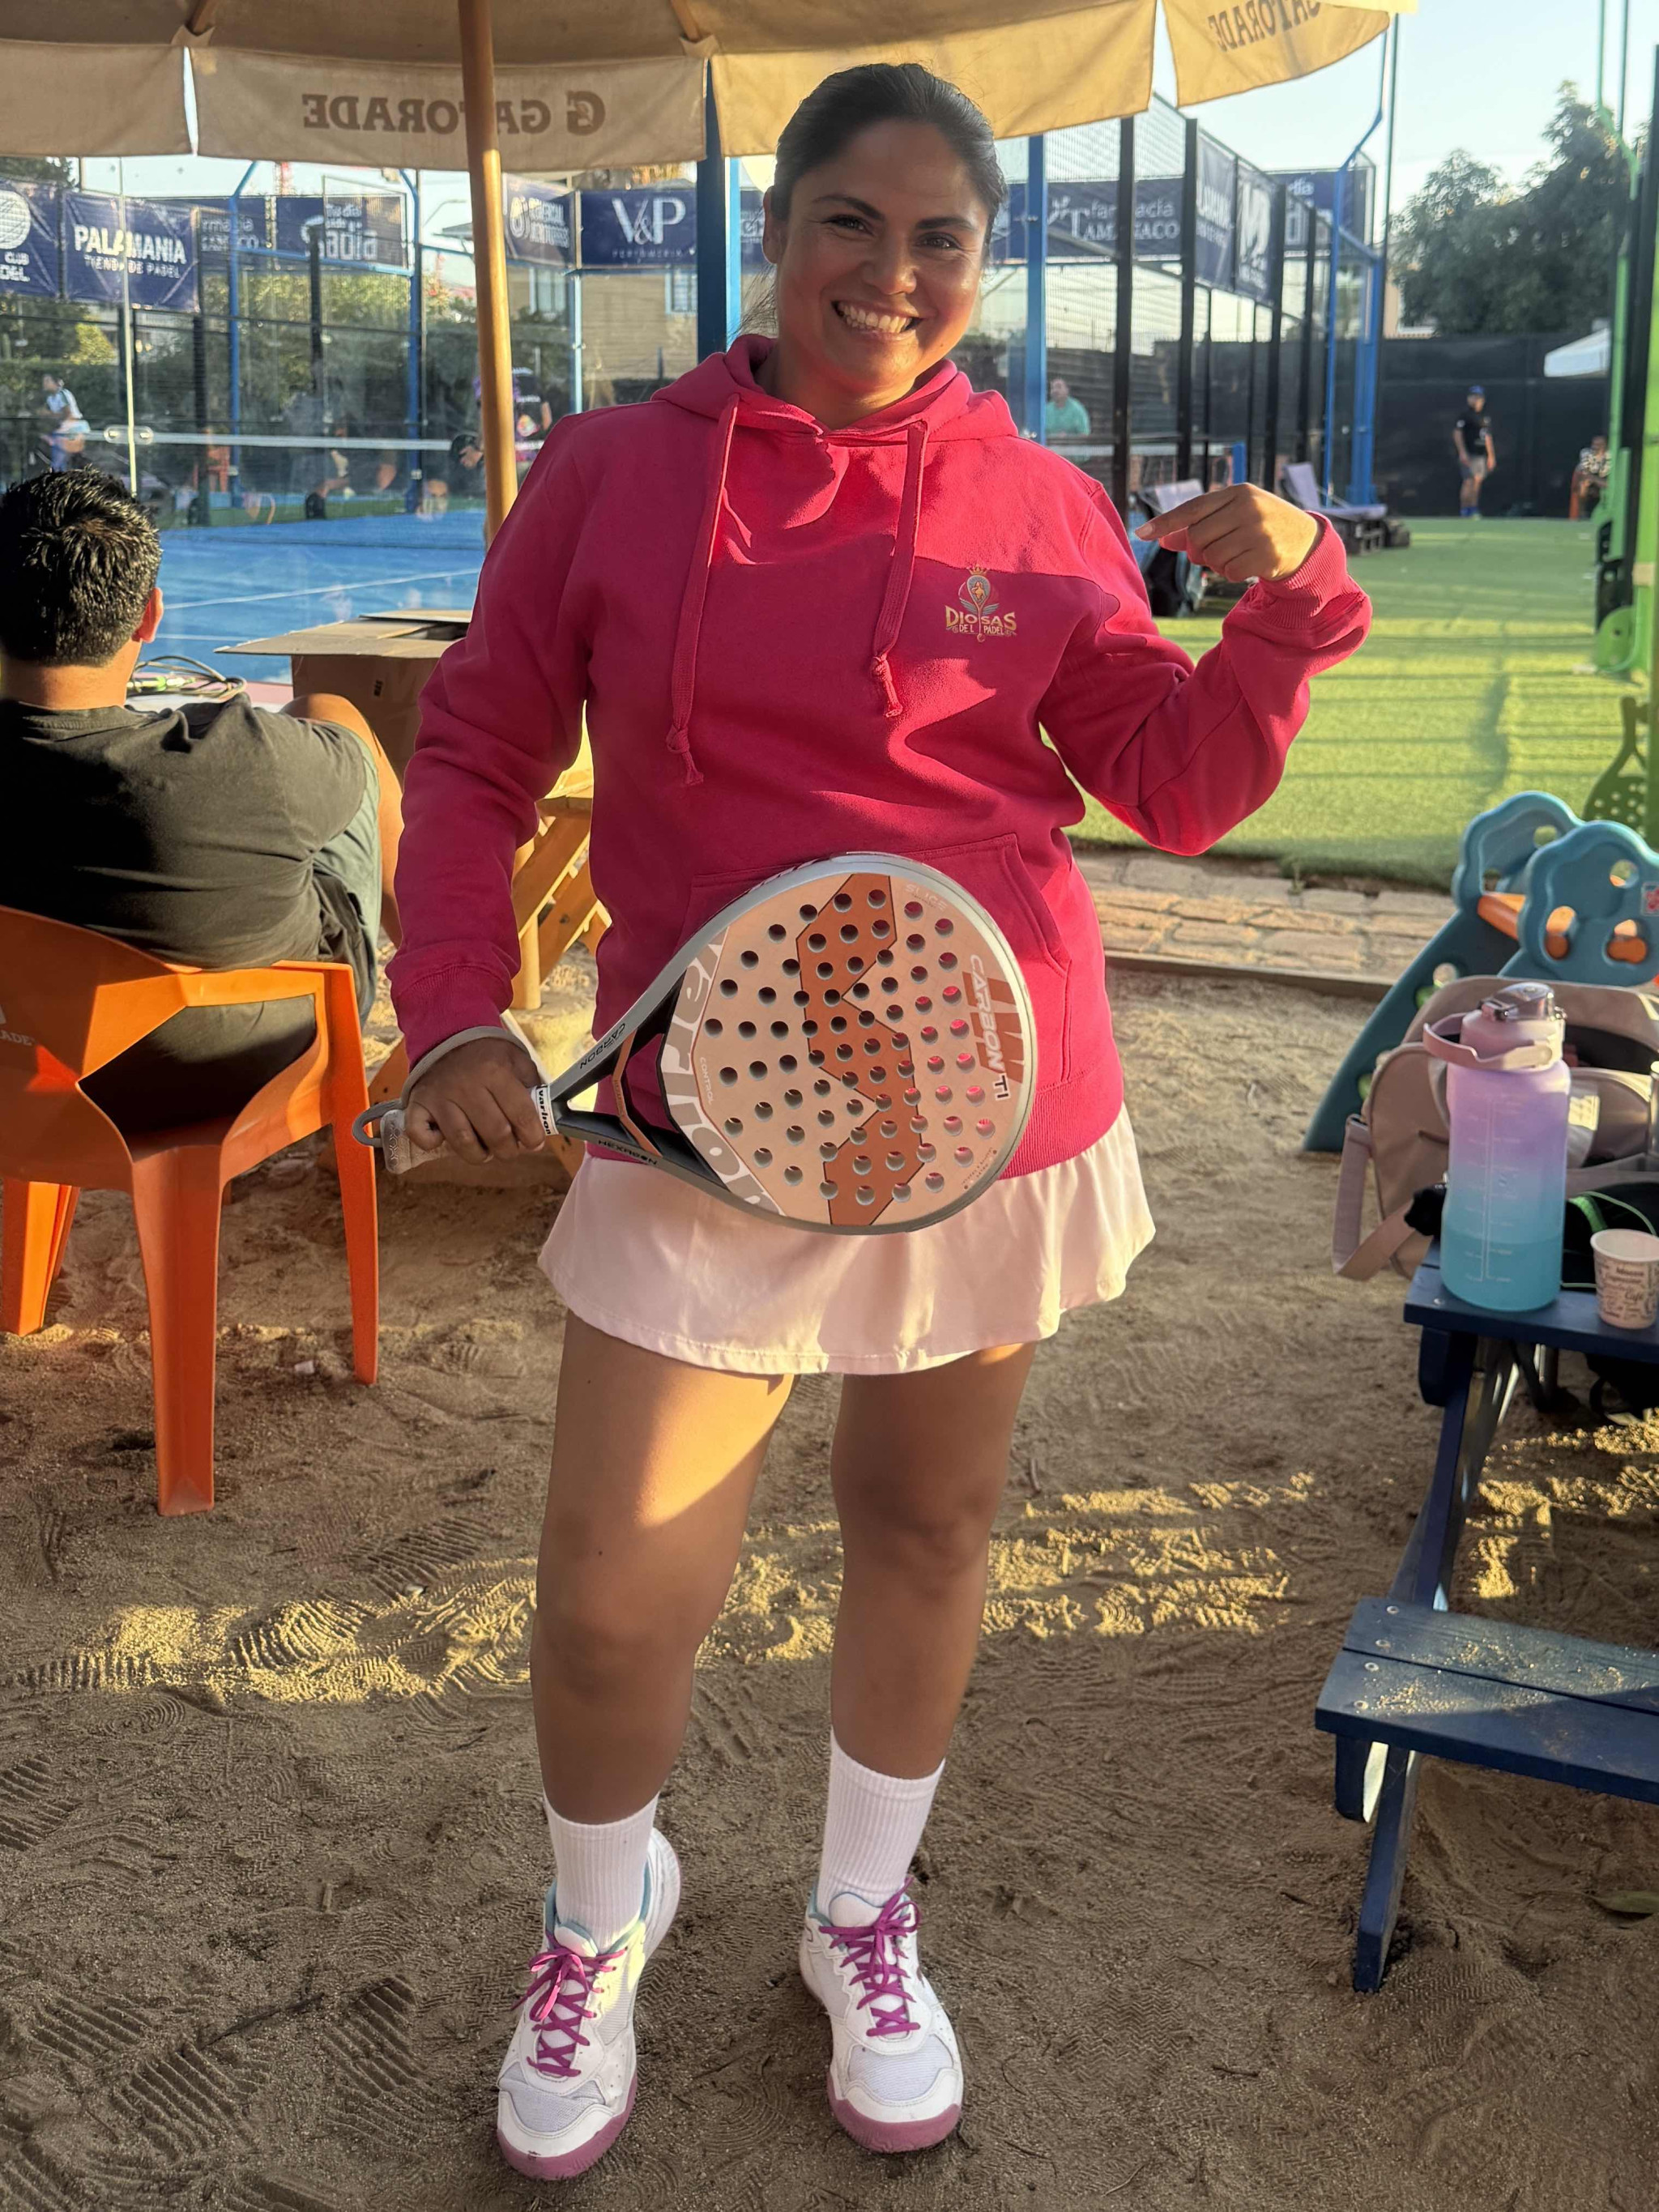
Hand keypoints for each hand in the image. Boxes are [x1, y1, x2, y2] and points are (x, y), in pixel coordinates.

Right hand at [404, 1035, 544, 1163]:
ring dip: (478, 1154)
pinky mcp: (418, 1103)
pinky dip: (432, 1142)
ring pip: (462, 1141)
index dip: (532, 1136)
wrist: (447, 1034)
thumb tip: (543, 1122)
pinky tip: (444, 1138)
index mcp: (495, 1072)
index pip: (521, 1115)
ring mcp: (439, 1096)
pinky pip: (420, 1134)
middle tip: (510, 1149)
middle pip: (495, 1133)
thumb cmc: (487, 1055)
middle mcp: (466, 1085)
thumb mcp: (516, 1060)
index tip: (534, 1143)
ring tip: (485, 1149)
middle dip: (508, 1150)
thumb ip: (532, 1087)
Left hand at [1135, 485, 1318, 583]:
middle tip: (1214, 551)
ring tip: (1234, 556)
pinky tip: (1247, 565)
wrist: (1306, 541)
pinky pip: (1228, 572)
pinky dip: (1231, 574)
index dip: (1166, 522)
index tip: (1141, 534)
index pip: (1193, 508)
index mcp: (1237, 492)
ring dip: (1216, 564)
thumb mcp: (1233, 517)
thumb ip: (1200, 525)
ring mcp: (1259, 530)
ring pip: (1211, 557)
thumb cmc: (1261, 527)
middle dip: (1198, 550)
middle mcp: (1248, 507)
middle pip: (1197, 537)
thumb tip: (1162, 539)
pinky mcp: (1267, 554)